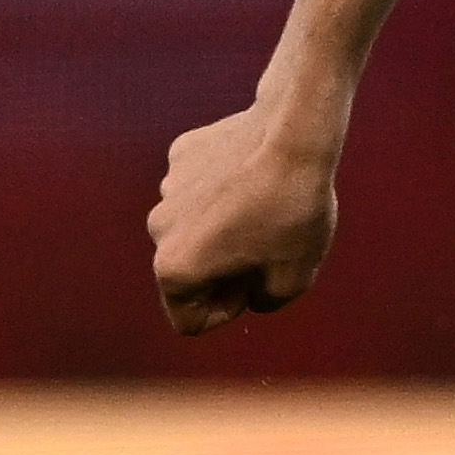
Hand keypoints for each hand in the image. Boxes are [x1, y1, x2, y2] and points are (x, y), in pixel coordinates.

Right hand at [150, 93, 345, 332]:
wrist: (295, 133)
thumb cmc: (293, 211)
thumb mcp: (292, 280)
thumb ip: (262, 302)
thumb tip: (249, 290)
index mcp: (174, 268)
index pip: (189, 321)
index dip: (228, 310)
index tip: (255, 282)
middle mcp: (158, 228)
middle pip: (188, 271)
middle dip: (222, 270)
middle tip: (267, 249)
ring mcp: (167, 187)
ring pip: (194, 228)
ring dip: (222, 230)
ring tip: (266, 210)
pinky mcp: (182, 154)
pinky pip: (200, 190)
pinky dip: (223, 193)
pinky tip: (255, 178)